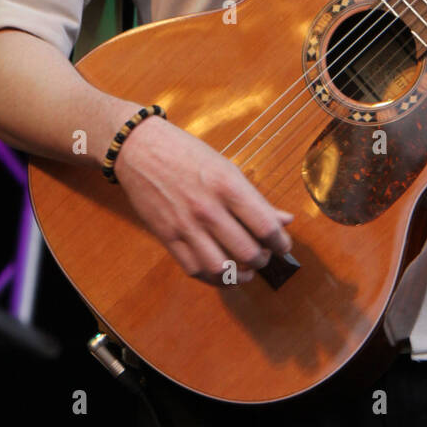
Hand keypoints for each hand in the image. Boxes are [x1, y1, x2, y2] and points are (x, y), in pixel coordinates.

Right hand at [115, 115, 293, 285]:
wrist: (141, 148)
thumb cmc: (188, 154)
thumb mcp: (227, 168)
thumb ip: (256, 198)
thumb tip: (286, 220)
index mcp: (228, 186)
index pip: (265, 226)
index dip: (281, 243)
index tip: (283, 246)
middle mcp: (208, 208)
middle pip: (247, 252)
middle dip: (263, 260)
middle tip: (265, 256)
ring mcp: (186, 225)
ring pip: (221, 268)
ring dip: (240, 275)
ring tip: (247, 270)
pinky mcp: (167, 236)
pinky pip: (194, 269)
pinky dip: (213, 277)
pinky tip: (222, 271)